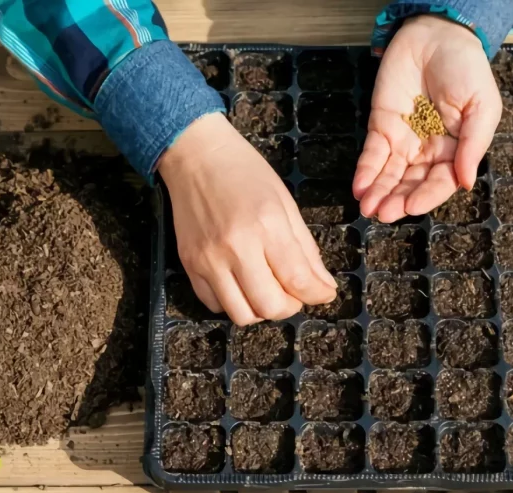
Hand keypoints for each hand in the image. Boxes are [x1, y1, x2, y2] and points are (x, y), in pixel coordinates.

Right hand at [158, 113, 336, 325]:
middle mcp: (235, 248)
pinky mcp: (188, 265)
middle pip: (269, 307)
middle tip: (293, 293)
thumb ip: (305, 248)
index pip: (298, 281)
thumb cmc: (244, 172)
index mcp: (266, 226)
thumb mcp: (285, 202)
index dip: (317, 295)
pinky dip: (232, 303)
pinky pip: (213, 305)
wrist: (196, 157)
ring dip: (260, 310)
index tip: (323, 293)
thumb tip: (322, 286)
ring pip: (241, 314)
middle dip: (290, 307)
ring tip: (265, 289)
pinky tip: (240, 284)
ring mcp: (208, 260)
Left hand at [353, 15, 501, 221]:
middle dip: (396, 200)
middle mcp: (427, 151)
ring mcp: (402, 141)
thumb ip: (473, 145)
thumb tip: (465, 182)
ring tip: (368, 207)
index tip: (411, 207)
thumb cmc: (465, 69)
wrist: (435, 37)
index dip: (426, 196)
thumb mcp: (481, 106)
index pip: (440, 181)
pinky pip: (371, 155)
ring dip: (378, 192)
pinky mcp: (380, 128)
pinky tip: (359, 187)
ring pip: (389, 174)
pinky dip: (364, 172)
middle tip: (383, 213)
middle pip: (410, 183)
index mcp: (455, 150)